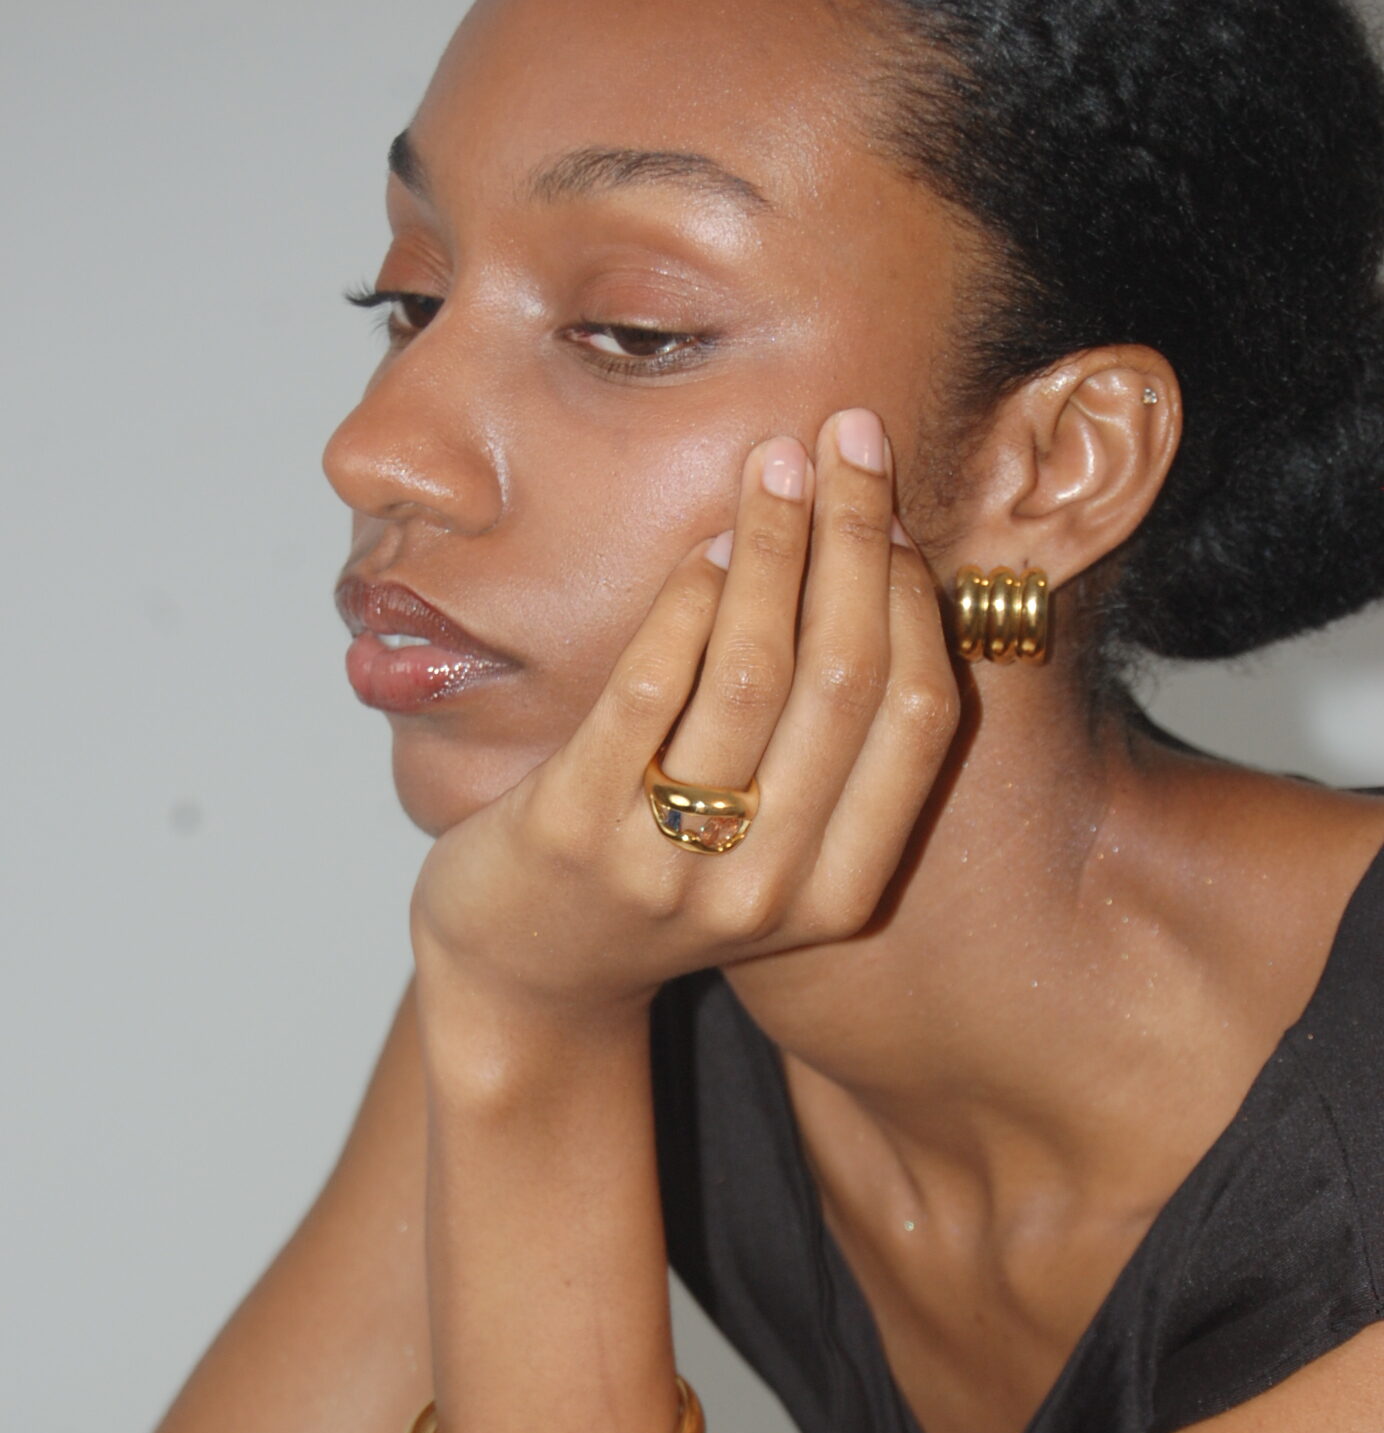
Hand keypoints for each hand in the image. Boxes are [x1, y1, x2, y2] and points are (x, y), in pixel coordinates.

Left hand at [408, 412, 958, 1019]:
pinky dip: (684, 602)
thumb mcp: (772, 849)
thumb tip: (879, 562)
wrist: (527, 982)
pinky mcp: (575, 830)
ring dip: (771, 545)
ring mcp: (668, 862)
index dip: (913, 596)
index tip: (893, 508)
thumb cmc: (660, 884)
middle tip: (845, 439)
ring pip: (752, 671)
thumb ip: (831, 753)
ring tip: (771, 467)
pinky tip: (701, 547)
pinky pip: (648, 687)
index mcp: (839, 892)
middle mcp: (768, 887)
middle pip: (845, 678)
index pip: (916, 718)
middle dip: (852, 537)